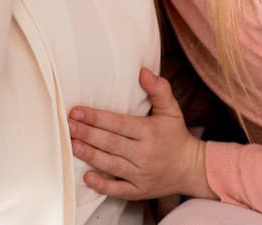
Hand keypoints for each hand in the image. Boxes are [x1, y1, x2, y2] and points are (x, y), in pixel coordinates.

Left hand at [68, 67, 213, 200]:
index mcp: (149, 132)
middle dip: (87, 134)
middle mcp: (144, 154)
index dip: (96, 117)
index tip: (77, 111)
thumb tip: (143, 71)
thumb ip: (159, 89)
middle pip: (111, 143)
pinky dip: (103, 185)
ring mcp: (141, 174)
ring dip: (90, 155)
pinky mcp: (139, 191)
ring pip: (111, 165)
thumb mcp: (171, 109)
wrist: (193, 169)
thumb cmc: (176, 137)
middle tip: (68, 126)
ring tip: (72, 145)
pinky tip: (87, 177)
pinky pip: (118, 190)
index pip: (118, 123)